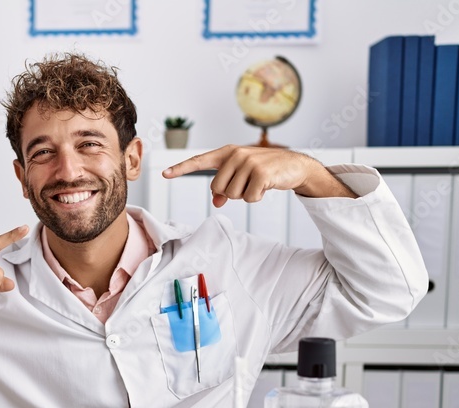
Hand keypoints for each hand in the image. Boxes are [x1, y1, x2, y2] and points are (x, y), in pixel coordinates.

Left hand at [162, 144, 353, 207]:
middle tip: (248, 183)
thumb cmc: (265, 171)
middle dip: (231, 193)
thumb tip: (216, 202)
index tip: (164, 174)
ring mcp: (248, 162)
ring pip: (232, 195)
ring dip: (246, 195)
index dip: (181, 169)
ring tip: (258, 182)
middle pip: (217, 188)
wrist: (294, 166)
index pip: (199, 161)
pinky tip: (267, 186)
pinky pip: (249, 198)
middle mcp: (235, 154)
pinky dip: (257, 197)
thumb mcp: (243, 176)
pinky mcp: (261, 173)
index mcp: (227, 153)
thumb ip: (226, 186)